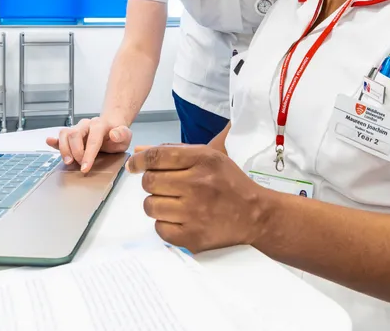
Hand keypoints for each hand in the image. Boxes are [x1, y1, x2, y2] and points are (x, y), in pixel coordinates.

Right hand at [44, 115, 131, 172]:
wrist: (112, 128)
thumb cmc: (118, 134)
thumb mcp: (126, 136)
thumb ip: (122, 134)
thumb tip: (114, 134)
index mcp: (100, 124)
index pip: (93, 139)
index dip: (88, 154)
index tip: (85, 167)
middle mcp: (86, 124)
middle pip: (75, 134)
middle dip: (76, 152)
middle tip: (80, 165)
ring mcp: (77, 128)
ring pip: (65, 134)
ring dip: (64, 149)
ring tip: (68, 162)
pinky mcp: (71, 134)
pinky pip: (61, 135)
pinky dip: (55, 141)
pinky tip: (50, 142)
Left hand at [126, 145, 272, 252]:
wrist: (256, 215)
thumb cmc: (229, 183)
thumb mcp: (208, 157)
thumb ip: (173, 152)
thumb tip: (139, 151)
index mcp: (203, 160)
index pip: (157, 157)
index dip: (139, 161)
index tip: (133, 166)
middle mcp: (198, 184)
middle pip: (150, 182)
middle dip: (151, 183)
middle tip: (164, 187)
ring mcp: (195, 213)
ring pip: (151, 207)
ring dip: (157, 204)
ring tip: (173, 203)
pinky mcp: (193, 236)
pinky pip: (159, 229)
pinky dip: (165, 224)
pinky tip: (179, 219)